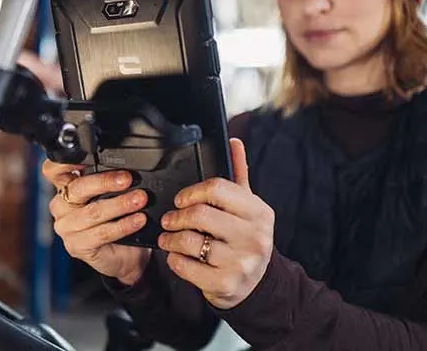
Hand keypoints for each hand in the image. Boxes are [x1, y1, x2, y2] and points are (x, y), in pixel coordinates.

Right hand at [43, 161, 151, 285]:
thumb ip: (110, 179)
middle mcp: (61, 206)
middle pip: (77, 188)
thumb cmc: (117, 219)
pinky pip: (101, 233)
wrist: (125, 255)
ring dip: (120, 204)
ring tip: (140, 200)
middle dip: (105, 181)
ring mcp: (66, 227)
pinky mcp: (76, 246)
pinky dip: (122, 225)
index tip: (89, 155)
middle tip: (127, 179)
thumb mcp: (112, 194)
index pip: (53, 170)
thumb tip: (126, 167)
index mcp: (65, 188)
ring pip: (92, 212)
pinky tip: (138, 220)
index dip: (65, 162)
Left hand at [158, 138, 274, 308]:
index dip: (191, 191)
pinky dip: (174, 260)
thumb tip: (233, 141)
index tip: (180, 199)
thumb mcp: (247, 207)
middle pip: (200, 214)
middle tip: (169, 220)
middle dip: (176, 216)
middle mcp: (254, 236)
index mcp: (259, 212)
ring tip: (167, 238)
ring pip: (190, 241)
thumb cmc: (245, 238)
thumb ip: (238, 175)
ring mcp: (241, 262)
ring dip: (170, 239)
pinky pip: (186, 266)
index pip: (217, 188)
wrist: (256, 285)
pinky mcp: (226, 284)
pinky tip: (176, 256)